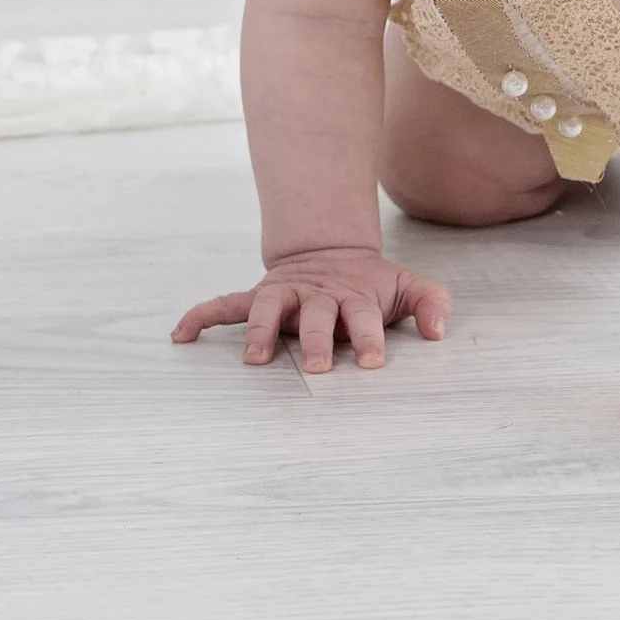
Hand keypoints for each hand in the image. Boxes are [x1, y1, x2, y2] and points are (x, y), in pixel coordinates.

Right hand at [171, 246, 450, 372]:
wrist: (333, 252)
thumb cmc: (373, 284)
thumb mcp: (408, 286)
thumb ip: (430, 303)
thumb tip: (439, 330)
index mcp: (353, 296)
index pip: (362, 318)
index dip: (368, 337)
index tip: (371, 362)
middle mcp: (316, 295)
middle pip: (315, 316)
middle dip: (316, 341)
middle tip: (318, 368)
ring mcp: (285, 295)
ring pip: (268, 309)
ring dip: (260, 332)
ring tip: (254, 359)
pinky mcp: (259, 297)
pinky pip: (225, 306)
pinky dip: (201, 316)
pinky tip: (181, 334)